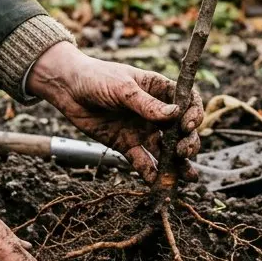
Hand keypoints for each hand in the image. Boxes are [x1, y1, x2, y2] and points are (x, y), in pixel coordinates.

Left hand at [27, 42, 202, 182]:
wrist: (67, 89)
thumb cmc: (96, 78)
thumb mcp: (123, 88)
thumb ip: (147, 104)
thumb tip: (175, 115)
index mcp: (159, 90)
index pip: (187, 103)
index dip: (194, 115)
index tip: (188, 125)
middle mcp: (155, 113)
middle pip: (180, 131)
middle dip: (187, 143)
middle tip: (183, 152)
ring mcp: (143, 130)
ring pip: (165, 151)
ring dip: (176, 164)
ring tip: (186, 178)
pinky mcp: (127, 145)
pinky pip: (142, 161)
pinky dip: (150, 172)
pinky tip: (156, 182)